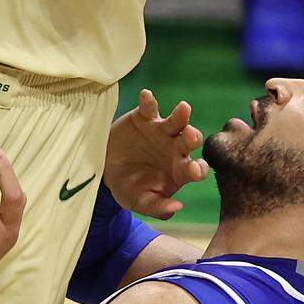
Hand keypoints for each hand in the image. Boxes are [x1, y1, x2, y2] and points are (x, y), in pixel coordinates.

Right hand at [105, 88, 207, 219]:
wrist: (105, 170)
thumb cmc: (129, 188)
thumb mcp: (140, 202)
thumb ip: (158, 207)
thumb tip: (177, 208)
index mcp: (180, 170)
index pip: (196, 169)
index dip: (197, 169)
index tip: (194, 170)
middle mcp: (176, 149)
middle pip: (189, 141)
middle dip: (192, 138)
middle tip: (192, 136)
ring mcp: (162, 131)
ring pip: (176, 121)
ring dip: (181, 115)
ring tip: (184, 108)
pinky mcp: (145, 118)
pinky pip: (149, 108)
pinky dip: (149, 101)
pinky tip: (146, 96)